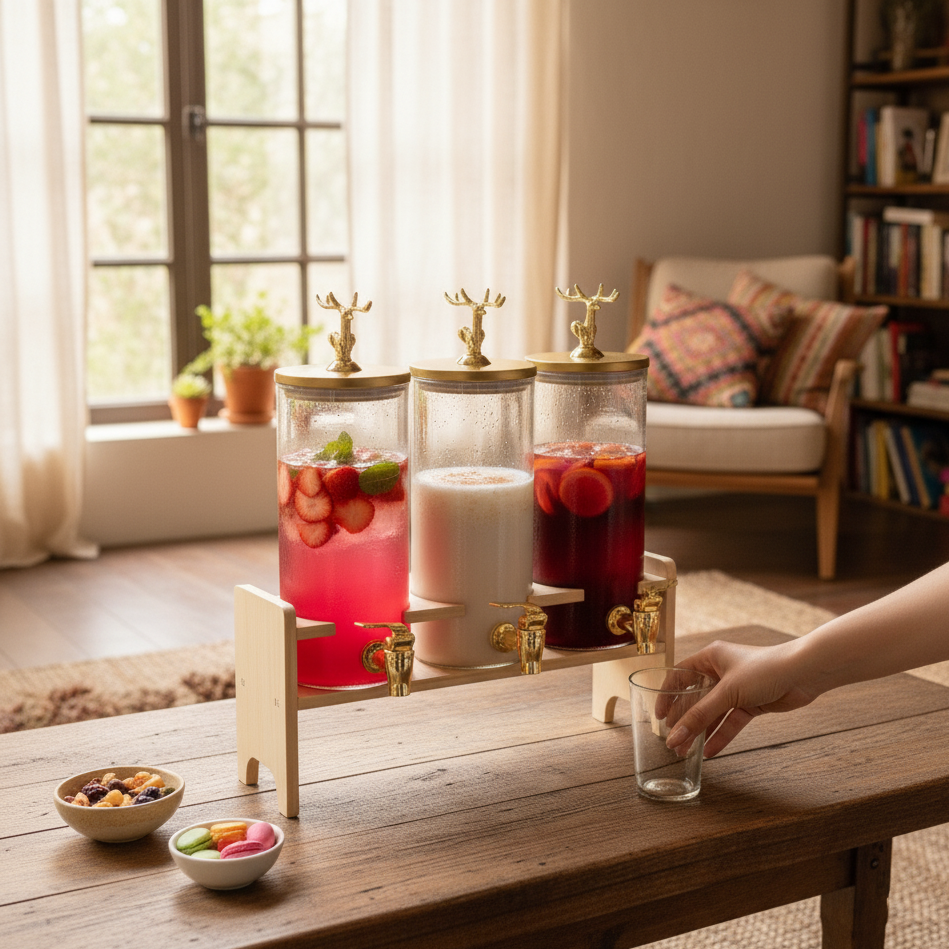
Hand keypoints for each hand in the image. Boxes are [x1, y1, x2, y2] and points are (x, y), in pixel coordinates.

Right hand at [664, 639, 818, 757]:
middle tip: (672, 740)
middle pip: (695, 698)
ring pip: (712, 713)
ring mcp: (736, 689)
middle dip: (684, 720)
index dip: (667, 695)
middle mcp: (721, 671)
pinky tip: (709, 751)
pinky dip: (721, 736)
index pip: (679, 675)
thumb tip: (675, 737)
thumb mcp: (727, 692)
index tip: (659, 716)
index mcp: (710, 658)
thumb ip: (700, 716)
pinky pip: (730, 722)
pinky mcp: (751, 704)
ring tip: (686, 751)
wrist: (804, 673)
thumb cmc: (764, 669)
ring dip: (701, 731)